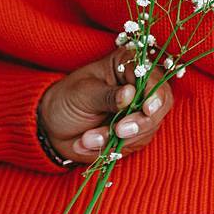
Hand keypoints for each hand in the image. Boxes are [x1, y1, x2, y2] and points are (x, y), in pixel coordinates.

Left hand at [38, 47, 173, 163]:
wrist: (54, 125)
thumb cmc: (67, 99)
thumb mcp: (83, 93)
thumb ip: (107, 95)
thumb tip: (130, 94)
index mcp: (128, 65)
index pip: (153, 78)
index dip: (155, 94)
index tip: (147, 109)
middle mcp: (139, 87)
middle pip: (159, 105)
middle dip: (140, 123)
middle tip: (118, 131)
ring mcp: (138, 112)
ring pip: (147, 129)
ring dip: (116, 139)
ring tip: (86, 138)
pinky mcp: (134, 134)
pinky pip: (133, 145)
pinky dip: (110, 148)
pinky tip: (85, 142)